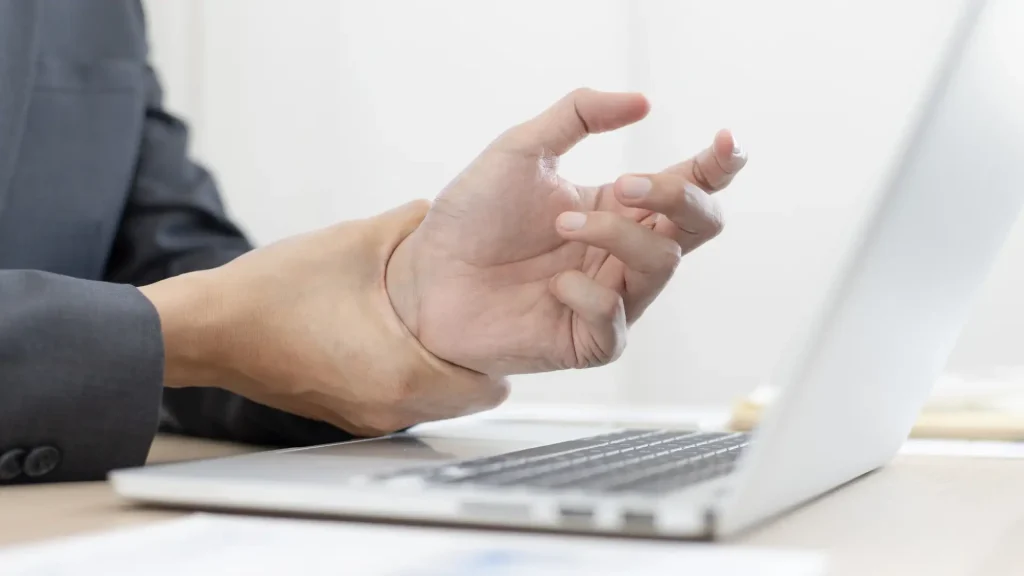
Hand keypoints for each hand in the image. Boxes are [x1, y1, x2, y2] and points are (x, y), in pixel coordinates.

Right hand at [140, 202, 507, 435]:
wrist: (206, 331)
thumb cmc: (270, 295)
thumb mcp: (354, 242)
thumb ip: (410, 224)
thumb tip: (441, 209)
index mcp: (403, 376)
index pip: (491, 388)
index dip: (503, 352)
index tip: (498, 320)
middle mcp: (390, 409)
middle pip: (466, 395)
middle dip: (474, 356)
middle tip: (469, 314)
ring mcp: (366, 417)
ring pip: (433, 398)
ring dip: (439, 361)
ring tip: (428, 317)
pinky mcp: (345, 413)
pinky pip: (398, 396)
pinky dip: (406, 368)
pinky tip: (388, 329)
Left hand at [387, 89, 746, 374]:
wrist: (425, 276)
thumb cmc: (472, 218)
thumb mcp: (520, 149)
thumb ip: (577, 116)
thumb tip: (640, 101)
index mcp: (617, 207)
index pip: (688, 186)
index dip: (718, 166)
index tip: (725, 143)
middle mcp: (621, 251)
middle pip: (697, 228)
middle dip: (678, 198)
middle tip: (627, 182)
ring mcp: (609, 297)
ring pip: (661, 265)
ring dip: (616, 235)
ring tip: (561, 224)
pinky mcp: (586, 339)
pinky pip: (617, 322)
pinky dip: (590, 295)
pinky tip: (555, 283)